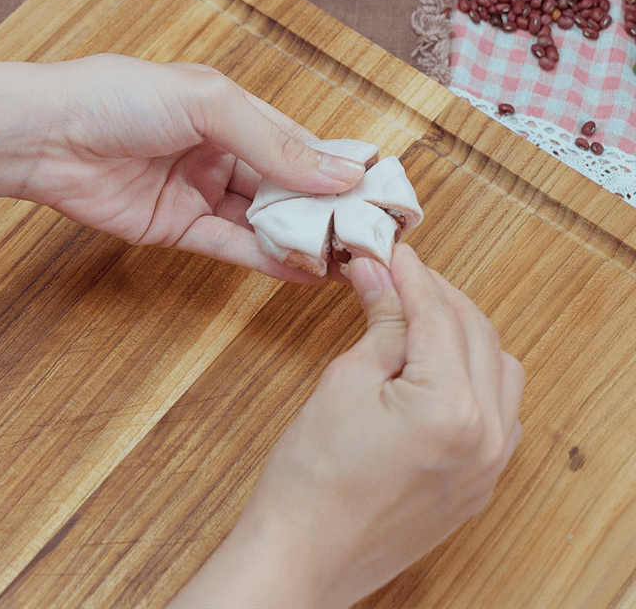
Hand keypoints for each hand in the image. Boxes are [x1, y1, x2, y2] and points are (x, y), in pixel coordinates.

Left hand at [24, 55, 364, 279]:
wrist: (48, 135)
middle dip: (325, 212)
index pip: (299, 145)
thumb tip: (338, 173)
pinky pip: (231, 247)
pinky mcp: (178, 229)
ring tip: (348, 260)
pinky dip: (267, 260)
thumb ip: (273, 143)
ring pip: (263, 222)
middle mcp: (221, 154)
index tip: (378, 193)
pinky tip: (305, 271)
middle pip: (285, 188)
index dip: (337, 169)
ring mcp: (201, 193)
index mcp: (232, 114)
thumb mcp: (208, 104)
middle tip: (370, 237)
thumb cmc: (120, 98)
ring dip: (303, 241)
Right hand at [168, 244, 524, 607]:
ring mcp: (489, 464)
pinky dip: (476, 374)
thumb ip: (379, 322)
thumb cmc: (312, 478)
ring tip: (420, 315)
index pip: (438, 313)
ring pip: (499, 368)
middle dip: (438, 295)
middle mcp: (486, 436)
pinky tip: (441, 365)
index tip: (391, 252)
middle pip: (477, 333)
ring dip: (465, 332)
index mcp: (451, 407)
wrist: (305, 554)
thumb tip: (380, 274)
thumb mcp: (343, 382)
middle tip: (397, 275)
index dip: (411, 273)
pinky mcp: (481, 483)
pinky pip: (501, 410)